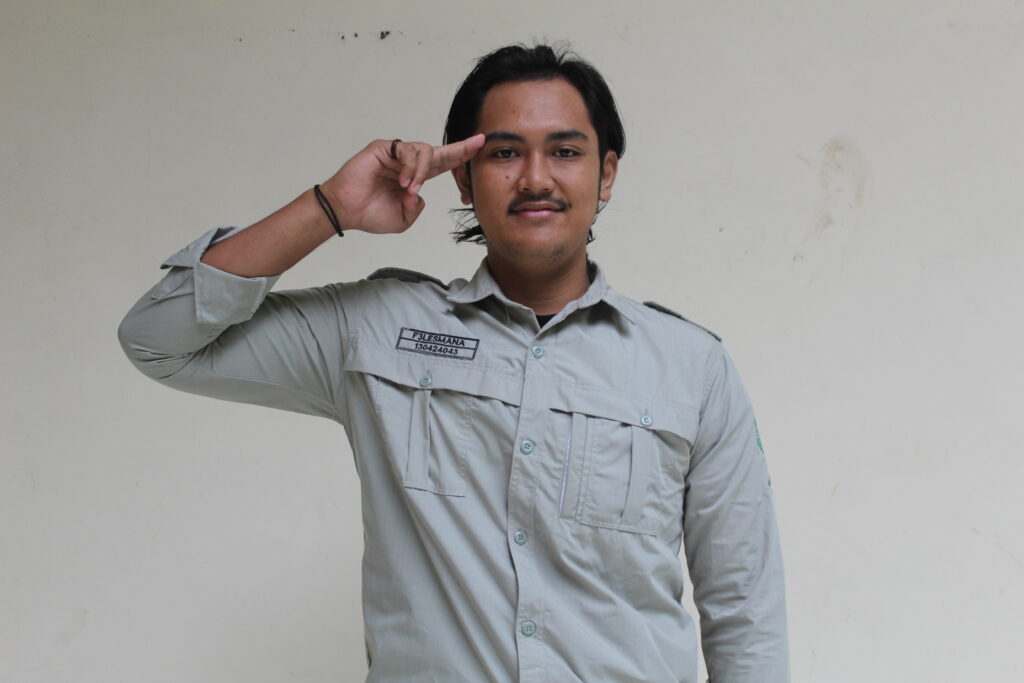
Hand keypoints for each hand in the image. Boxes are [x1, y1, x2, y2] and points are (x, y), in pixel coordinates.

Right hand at [319, 135, 484, 234]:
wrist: (346, 211)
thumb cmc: (370, 214)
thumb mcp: (403, 219)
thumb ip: (416, 208)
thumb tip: (419, 193)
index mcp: (414, 178)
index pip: (442, 164)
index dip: (460, 156)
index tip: (479, 148)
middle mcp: (407, 163)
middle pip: (439, 152)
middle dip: (460, 148)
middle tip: (478, 142)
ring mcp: (395, 154)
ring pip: (424, 152)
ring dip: (421, 173)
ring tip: (409, 190)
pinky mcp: (383, 148)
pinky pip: (406, 151)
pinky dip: (409, 168)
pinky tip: (402, 182)